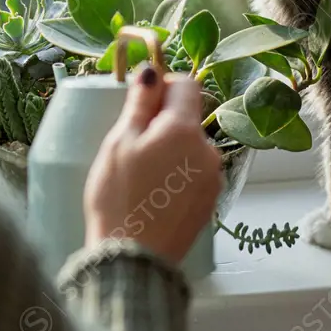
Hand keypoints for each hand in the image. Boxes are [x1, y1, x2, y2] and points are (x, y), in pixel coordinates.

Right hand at [83, 67, 222, 263]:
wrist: (132, 260)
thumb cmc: (118, 198)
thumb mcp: (119, 143)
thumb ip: (139, 103)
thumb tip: (151, 71)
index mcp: (185, 129)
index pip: (187, 84)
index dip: (163, 87)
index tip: (140, 104)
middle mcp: (207, 151)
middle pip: (188, 118)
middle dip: (162, 123)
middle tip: (131, 147)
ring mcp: (212, 179)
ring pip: (190, 148)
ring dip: (170, 150)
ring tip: (140, 176)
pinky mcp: (209, 204)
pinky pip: (193, 175)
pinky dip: (176, 175)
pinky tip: (153, 194)